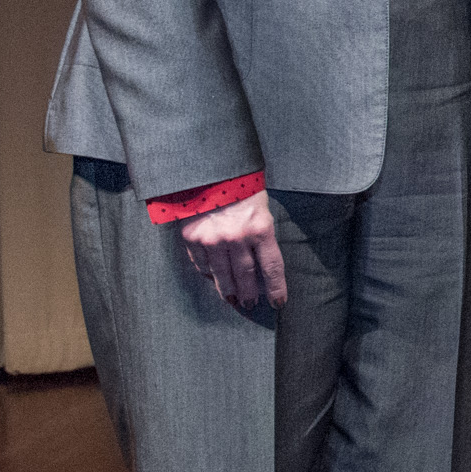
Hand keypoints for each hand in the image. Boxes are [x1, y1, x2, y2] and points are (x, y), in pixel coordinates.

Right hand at [177, 191, 288, 309]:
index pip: (272, 267)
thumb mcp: (260, 206)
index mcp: (260, 228)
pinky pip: (201, 264)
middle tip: (250, 304)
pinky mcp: (192, 238)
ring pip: (222, 275)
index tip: (278, 303)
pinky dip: (207, 273)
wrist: (208, 168)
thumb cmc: (240, 185)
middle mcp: (236, 238)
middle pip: (246, 276)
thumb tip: (260, 260)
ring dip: (227, 290)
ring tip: (231, 299)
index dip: (275, 288)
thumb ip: (261, 232)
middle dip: (249, 293)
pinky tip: (212, 279)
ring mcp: (212, 240)